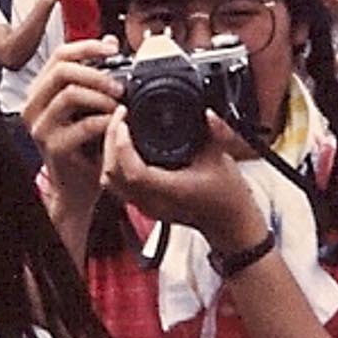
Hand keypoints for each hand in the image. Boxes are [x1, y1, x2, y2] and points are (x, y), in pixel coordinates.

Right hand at [22, 37, 124, 211]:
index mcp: (42, 90)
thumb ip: (95, 74)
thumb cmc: (84, 145)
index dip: (87, 47)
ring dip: (101, 98)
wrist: (77, 187)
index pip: (60, 54)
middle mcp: (34, 105)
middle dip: (96, 73)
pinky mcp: (53, 147)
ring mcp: (41, 127)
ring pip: (70, 94)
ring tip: (119, 106)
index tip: (112, 49)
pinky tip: (115, 124)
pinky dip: (105, 121)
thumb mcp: (88, 104)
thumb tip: (111, 41)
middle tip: (119, 86)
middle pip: (61, 70)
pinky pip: (82, 125)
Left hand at [99, 107, 266, 250]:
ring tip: (119, 127)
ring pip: (109, 181)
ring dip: (108, 152)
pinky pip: (116, 184)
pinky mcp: (143, 205)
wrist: (229, 224)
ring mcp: (145, 206)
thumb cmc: (227, 196)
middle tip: (120, 115)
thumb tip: (207, 113)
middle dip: (110, 140)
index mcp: (170, 191)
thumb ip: (216, 133)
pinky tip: (124, 145)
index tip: (124, 119)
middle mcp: (152, 201)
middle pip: (112, 174)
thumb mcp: (222, 158)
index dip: (121, 144)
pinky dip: (113, 162)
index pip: (132, 171)